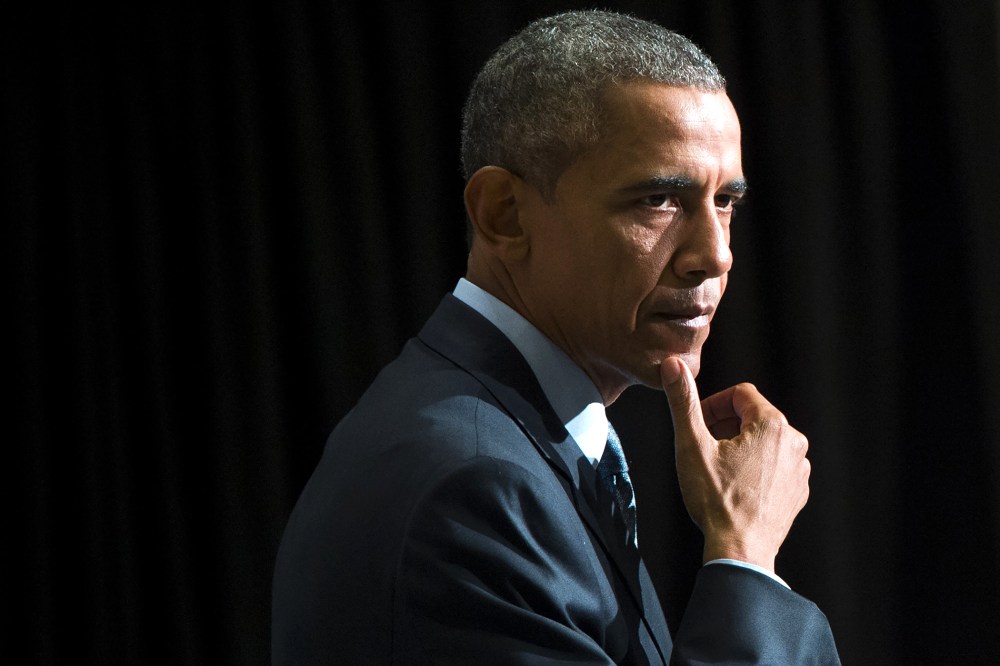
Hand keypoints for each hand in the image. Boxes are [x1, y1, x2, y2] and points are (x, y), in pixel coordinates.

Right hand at [660, 356, 809, 572]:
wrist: (741, 550)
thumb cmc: (716, 500)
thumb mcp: (692, 445)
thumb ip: (683, 401)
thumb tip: (674, 365)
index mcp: (772, 425)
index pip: (741, 394)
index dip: (713, 404)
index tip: (697, 423)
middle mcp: (794, 443)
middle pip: (754, 417)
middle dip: (725, 425)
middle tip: (703, 446)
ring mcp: (800, 469)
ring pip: (765, 442)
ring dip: (740, 446)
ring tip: (717, 469)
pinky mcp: (798, 491)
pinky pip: (775, 466)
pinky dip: (755, 468)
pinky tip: (735, 486)